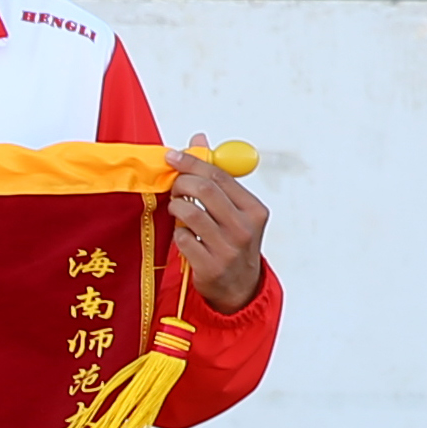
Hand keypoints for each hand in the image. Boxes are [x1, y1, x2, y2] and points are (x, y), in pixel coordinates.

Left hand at [164, 131, 267, 314]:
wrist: (239, 288)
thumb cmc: (233, 243)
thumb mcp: (235, 211)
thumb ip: (218, 177)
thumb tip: (199, 139)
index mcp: (254, 210)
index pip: (220, 176)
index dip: (192, 162)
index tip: (172, 156)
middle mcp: (244, 228)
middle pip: (205, 190)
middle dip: (182, 182)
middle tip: (174, 185)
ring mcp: (228, 249)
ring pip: (190, 213)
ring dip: (176, 207)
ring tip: (177, 208)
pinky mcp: (210, 266)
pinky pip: (182, 239)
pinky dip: (177, 233)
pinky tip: (183, 235)